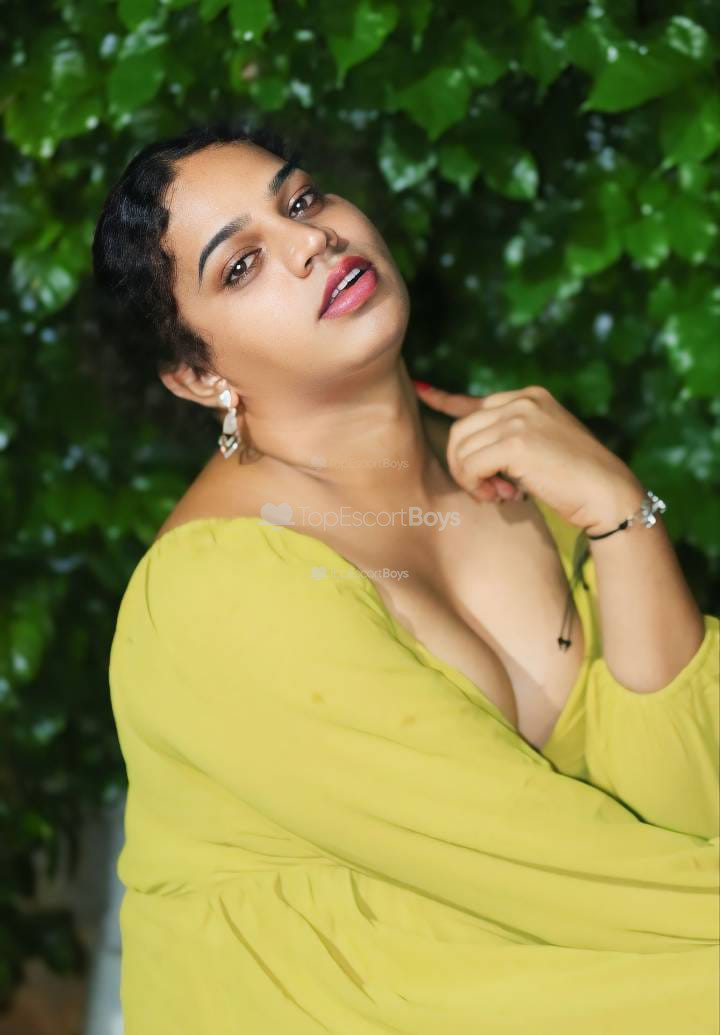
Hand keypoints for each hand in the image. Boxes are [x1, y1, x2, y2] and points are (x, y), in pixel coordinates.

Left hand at [413, 381, 644, 532]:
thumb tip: (468, 453)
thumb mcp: (541, 450)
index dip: (446, 401)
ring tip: (499, 495)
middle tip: (488, 491)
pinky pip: (471, 465)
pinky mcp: (517, 441)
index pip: (476, 401)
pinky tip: (504, 496)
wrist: (609, 494)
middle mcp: (524, 400)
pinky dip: (478, 486)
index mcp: (531, 397)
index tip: (423, 393)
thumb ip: (508, 442)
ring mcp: (521, 417)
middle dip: (465, 466)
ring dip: (471, 480)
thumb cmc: (576, 483)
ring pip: (462, 448)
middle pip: (461, 430)